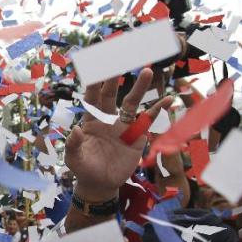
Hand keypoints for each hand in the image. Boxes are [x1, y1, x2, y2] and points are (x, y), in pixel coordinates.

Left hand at [66, 68, 172, 200]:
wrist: (101, 184)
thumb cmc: (84, 168)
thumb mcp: (74, 159)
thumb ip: (73, 145)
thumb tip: (75, 130)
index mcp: (90, 120)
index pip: (91, 97)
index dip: (93, 81)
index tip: (95, 64)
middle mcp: (107, 117)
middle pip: (112, 93)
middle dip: (115, 76)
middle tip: (119, 57)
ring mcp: (123, 125)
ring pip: (132, 101)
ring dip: (139, 87)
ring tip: (146, 70)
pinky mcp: (137, 135)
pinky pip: (148, 119)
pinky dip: (158, 109)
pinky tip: (168, 98)